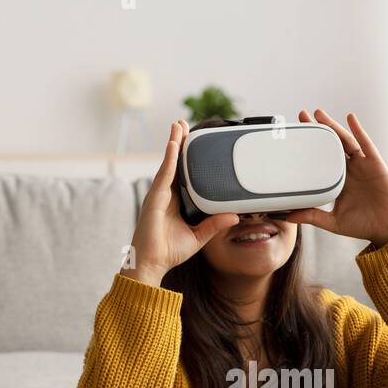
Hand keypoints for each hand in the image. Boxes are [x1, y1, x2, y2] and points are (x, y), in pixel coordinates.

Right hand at [123, 119, 239, 286]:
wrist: (152, 263)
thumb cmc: (170, 251)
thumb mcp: (199, 236)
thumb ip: (215, 224)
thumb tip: (234, 215)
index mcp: (175, 201)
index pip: (182, 173)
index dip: (186, 156)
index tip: (193, 140)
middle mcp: (166, 194)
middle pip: (173, 163)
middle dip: (178, 142)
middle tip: (184, 124)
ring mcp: (159, 194)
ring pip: (168, 163)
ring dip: (173, 143)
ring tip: (178, 125)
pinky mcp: (155, 198)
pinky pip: (164, 174)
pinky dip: (169, 158)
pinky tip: (173, 144)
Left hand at [285, 109, 387, 248]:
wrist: (387, 229)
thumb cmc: (362, 225)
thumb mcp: (333, 222)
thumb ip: (312, 216)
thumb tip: (288, 217)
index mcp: (337, 181)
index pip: (320, 159)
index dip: (309, 147)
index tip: (294, 136)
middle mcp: (348, 170)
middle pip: (330, 144)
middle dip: (317, 130)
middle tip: (302, 115)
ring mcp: (362, 165)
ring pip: (344, 141)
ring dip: (333, 125)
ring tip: (319, 114)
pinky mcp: (375, 163)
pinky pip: (365, 143)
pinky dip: (358, 130)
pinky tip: (350, 118)